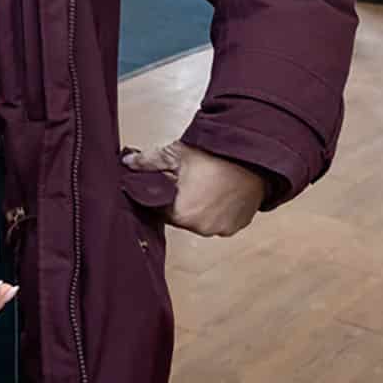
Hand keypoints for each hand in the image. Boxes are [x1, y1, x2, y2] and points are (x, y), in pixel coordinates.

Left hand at [122, 140, 264, 236]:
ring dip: (199, 206)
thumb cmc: (216, 155)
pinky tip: (218, 191)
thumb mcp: (174, 154)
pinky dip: (217, 209)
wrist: (254, 155)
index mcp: (182, 215)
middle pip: (180, 216)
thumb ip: (147, 162)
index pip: (159, 209)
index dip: (159, 195)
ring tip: (204, 184)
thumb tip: (128, 162)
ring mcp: (223, 228)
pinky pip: (220, 219)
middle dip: (179, 200)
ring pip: (201, 218)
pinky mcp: (239, 224)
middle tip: (185, 179)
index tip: (164, 183)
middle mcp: (202, 228)